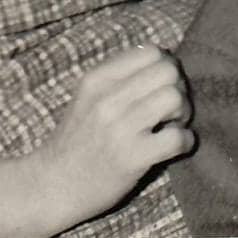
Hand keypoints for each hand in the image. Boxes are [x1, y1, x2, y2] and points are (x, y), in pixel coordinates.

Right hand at [28, 45, 192, 236]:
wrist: (52, 185)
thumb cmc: (76, 141)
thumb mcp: (87, 97)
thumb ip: (119, 77)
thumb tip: (164, 60)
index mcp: (97, 79)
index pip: (150, 51)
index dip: (166, 66)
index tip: (162, 86)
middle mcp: (107, 99)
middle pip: (168, 71)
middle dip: (179, 88)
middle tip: (171, 109)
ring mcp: (119, 129)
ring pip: (174, 98)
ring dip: (184, 113)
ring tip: (172, 126)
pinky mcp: (132, 158)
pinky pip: (177, 137)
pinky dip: (185, 141)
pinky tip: (175, 147)